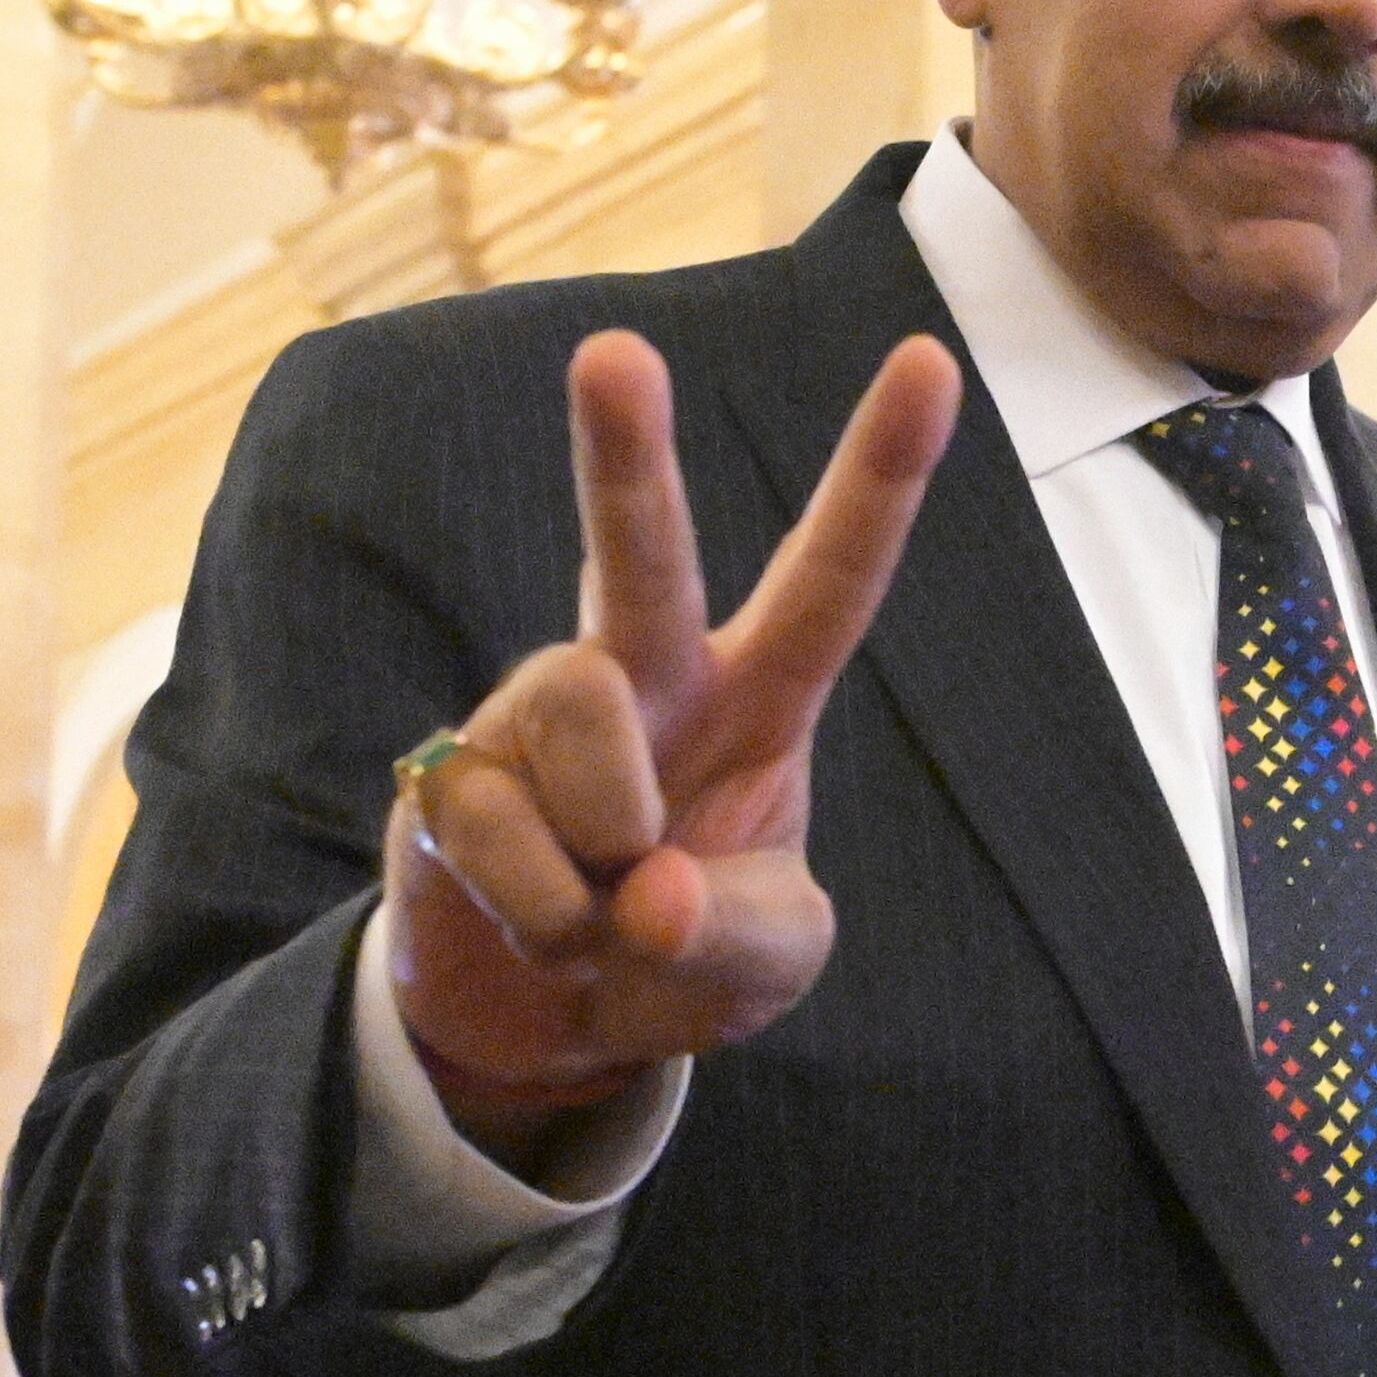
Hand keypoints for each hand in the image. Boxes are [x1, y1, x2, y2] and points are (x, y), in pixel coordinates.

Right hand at [385, 329, 961, 1168]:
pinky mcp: (449, 774)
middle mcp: (646, 677)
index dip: (881, 476)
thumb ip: (744, 932)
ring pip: (576, 718)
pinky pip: (500, 834)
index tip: (928, 360)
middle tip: (615, 353)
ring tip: (607, 917)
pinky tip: (544, 927)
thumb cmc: (689, 955)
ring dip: (604, 848)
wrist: (552, 1023)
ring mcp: (537, 716)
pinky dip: (541, 915)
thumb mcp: (770, 961)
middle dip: (625, 454)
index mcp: (760, 695)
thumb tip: (649, 894)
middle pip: (639, 554)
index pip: (831, 579)